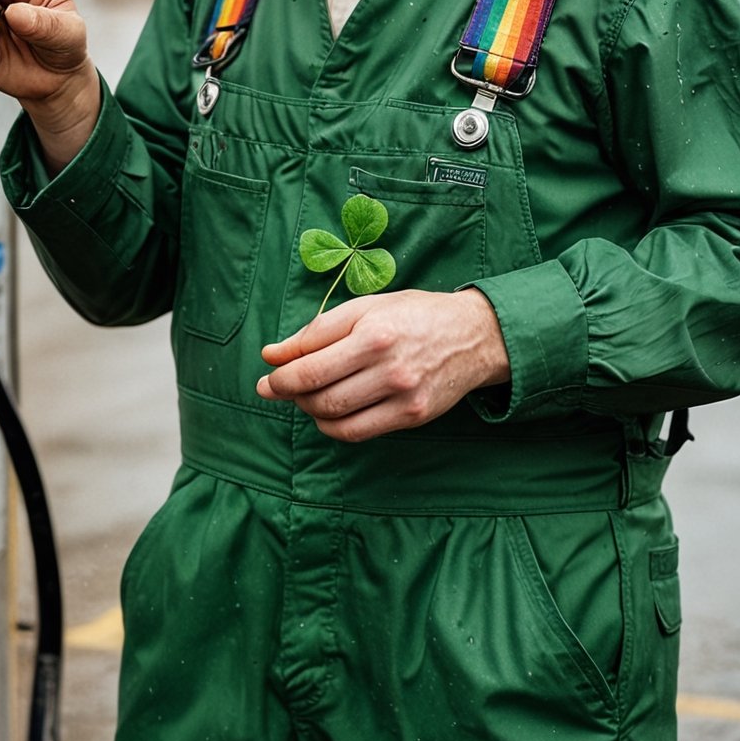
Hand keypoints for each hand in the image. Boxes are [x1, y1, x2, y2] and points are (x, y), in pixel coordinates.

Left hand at [255, 287, 508, 441]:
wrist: (473, 335)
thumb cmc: (414, 314)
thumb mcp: (367, 308)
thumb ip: (318, 331)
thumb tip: (273, 354)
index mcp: (373, 333)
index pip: (311, 366)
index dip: (280, 377)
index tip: (266, 378)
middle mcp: (389, 367)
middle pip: (320, 395)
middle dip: (291, 395)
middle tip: (279, 388)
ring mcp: (402, 396)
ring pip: (336, 418)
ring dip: (310, 411)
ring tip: (306, 396)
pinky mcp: (412, 416)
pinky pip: (358, 433)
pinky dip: (334, 427)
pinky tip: (330, 412)